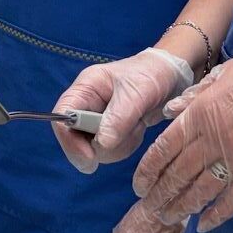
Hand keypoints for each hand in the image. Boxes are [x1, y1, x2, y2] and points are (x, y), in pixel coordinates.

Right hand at [51, 48, 194, 173]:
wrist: (171, 77)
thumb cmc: (151, 74)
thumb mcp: (137, 93)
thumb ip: (118, 118)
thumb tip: (101, 145)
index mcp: (85, 88)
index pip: (62, 117)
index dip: (70, 141)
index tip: (91, 158)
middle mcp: (86, 104)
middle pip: (74, 138)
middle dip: (100, 145)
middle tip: (125, 137)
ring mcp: (97, 119)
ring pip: (93, 148)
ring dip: (117, 145)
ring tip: (136, 126)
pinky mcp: (110, 130)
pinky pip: (110, 150)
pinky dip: (125, 145)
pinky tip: (138, 128)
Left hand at [133, 47, 232, 231]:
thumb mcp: (222, 74)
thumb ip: (194, 96)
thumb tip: (170, 112)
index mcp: (201, 115)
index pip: (164, 148)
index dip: (149, 170)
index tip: (139, 185)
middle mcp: (213, 141)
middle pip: (179, 174)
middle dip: (161, 194)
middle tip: (149, 209)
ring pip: (202, 190)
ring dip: (182, 206)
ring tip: (170, 218)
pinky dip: (218, 214)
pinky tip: (204, 225)